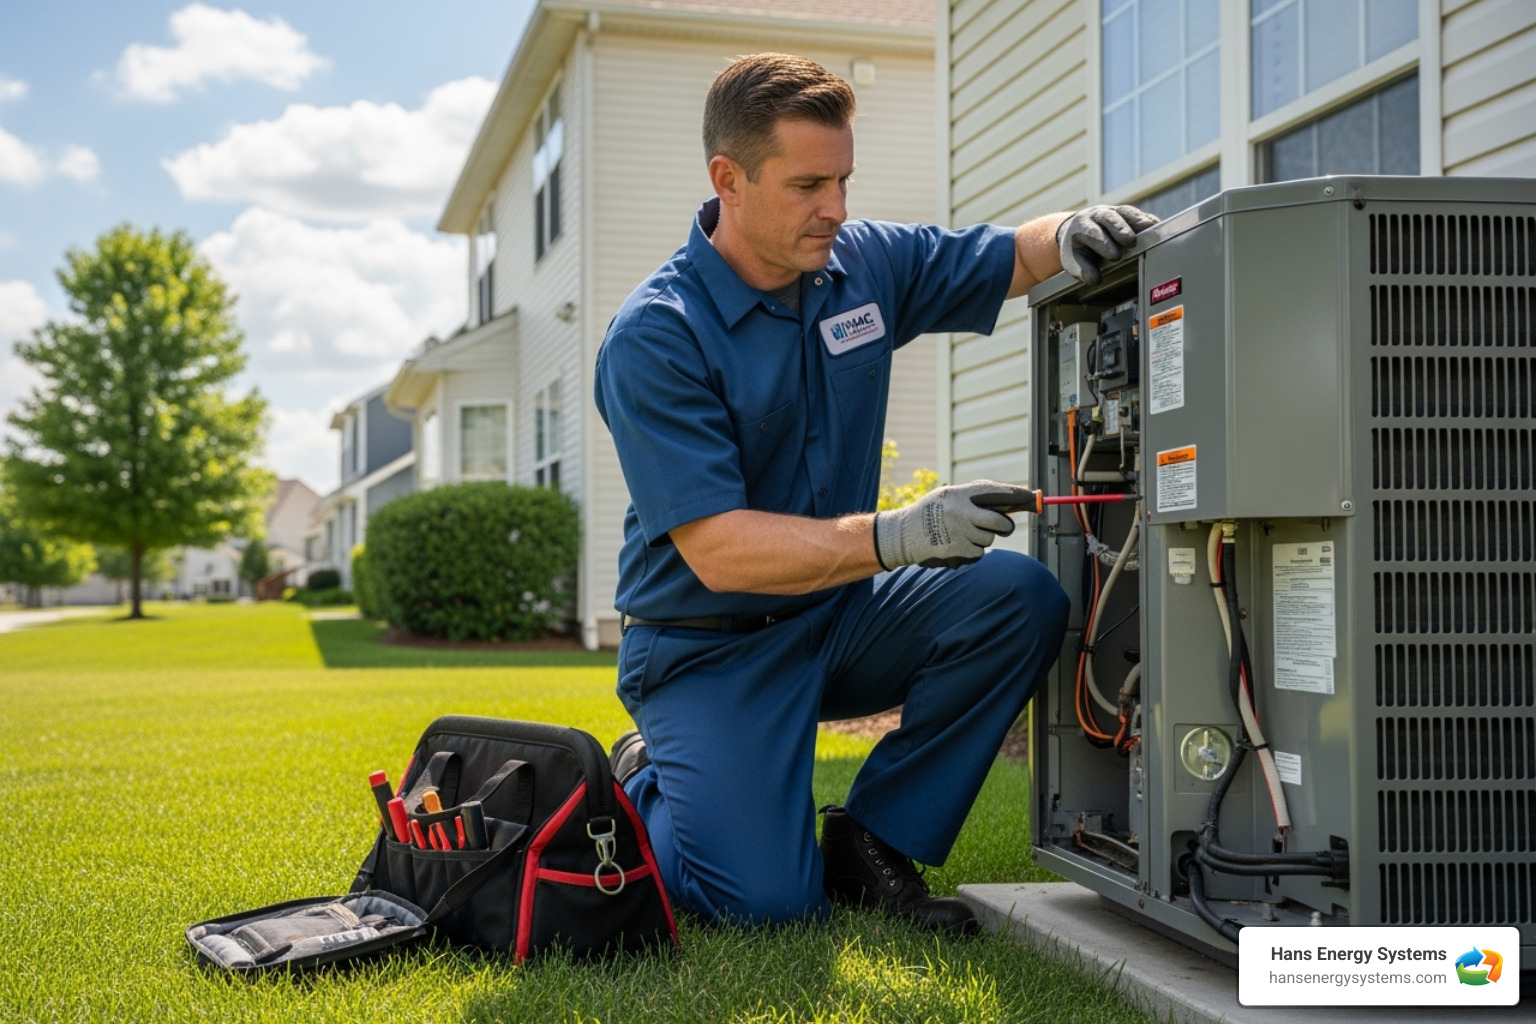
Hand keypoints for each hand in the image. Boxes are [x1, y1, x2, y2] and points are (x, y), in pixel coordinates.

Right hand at [874, 480, 1032, 569]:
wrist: (901, 535)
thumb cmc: (929, 512)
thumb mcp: (947, 495)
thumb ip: (973, 496)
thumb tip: (1007, 501)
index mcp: (960, 495)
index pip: (995, 492)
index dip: (1016, 495)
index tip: (1031, 497)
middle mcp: (962, 513)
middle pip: (1000, 522)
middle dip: (1005, 525)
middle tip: (1003, 526)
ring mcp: (960, 534)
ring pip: (989, 539)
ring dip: (982, 539)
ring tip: (961, 534)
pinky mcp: (959, 552)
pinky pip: (978, 553)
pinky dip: (971, 551)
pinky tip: (955, 545)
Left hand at [1057, 205, 1158, 284]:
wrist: (1078, 230)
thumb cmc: (1078, 249)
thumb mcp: (1074, 260)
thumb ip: (1082, 270)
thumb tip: (1095, 279)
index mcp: (1081, 225)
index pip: (1091, 232)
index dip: (1103, 242)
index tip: (1115, 256)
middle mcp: (1098, 215)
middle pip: (1109, 218)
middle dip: (1121, 229)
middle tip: (1131, 242)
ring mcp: (1114, 212)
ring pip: (1126, 212)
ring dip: (1138, 221)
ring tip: (1150, 231)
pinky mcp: (1127, 213)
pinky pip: (1139, 215)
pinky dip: (1148, 221)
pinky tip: (1158, 228)